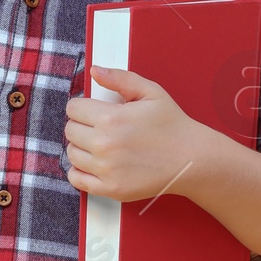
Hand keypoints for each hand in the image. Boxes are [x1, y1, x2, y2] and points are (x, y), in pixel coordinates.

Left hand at [64, 67, 210, 203]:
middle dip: (82, 125)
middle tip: (100, 127)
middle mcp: (104, 145)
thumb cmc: (172, 125)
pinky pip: (76, 178)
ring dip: (81, 147)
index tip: (94, 111)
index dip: (83, 107)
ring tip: (101, 144)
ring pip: (72, 153)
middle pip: (70, 130)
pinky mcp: (110, 188)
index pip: (73, 108)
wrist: (190, 158)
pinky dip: (80, 171)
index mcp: (110, 118)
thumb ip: (120, 78)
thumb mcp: (150, 92)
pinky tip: (94, 163)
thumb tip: (95, 71)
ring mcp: (106, 169)